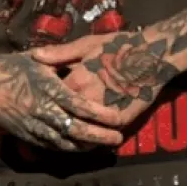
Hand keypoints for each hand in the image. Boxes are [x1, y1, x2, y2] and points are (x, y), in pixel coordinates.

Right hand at [0, 51, 124, 151]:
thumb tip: (84, 58)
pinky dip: (66, 147)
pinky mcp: (25, 134)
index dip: (100, 113)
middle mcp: (43, 109)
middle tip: (117, 138)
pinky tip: (78, 147)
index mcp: (49, 88)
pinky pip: (49, 145)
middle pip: (76, 128)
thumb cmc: (15, 65)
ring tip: (103, 145)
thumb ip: (62, 59)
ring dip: (85, 145)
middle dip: (99, 135)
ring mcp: (33, 125)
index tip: (118, 117)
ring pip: (64, 141)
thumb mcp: (40, 57)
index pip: (80, 105)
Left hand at [31, 31, 179, 126]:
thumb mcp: (88, 44)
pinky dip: (96, 138)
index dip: (48, 100)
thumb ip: (61, 53)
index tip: (41, 101)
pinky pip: (103, 134)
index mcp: (78, 80)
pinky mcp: (122, 120)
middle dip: (58, 120)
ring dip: (75, 134)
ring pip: (83, 130)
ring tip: (66, 137)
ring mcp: (105, 111)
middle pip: (67, 117)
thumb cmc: (118, 45)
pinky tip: (91, 141)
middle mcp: (89, 99)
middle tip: (50, 122)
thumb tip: (35, 56)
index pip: (54, 97)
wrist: (152, 53)